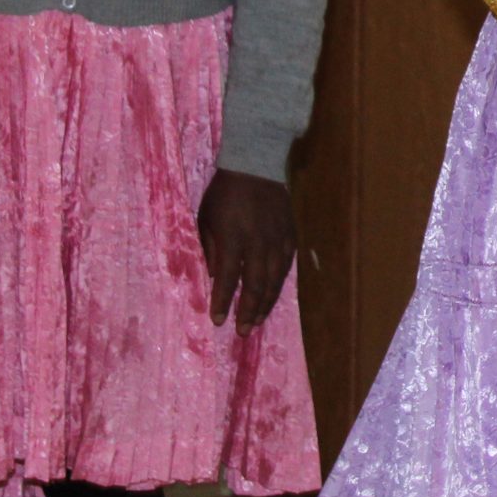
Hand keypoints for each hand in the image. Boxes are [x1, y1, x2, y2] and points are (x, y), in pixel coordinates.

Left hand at [197, 169, 294, 331]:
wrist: (256, 166)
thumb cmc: (224, 194)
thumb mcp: (206, 219)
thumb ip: (210, 249)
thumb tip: (213, 277)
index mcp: (234, 238)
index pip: (227, 278)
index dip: (223, 301)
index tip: (217, 320)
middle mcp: (258, 242)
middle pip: (256, 284)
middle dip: (249, 310)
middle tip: (242, 331)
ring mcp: (278, 238)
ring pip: (274, 278)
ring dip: (266, 303)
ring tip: (258, 321)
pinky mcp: (290, 233)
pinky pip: (286, 264)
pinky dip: (280, 283)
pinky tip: (274, 295)